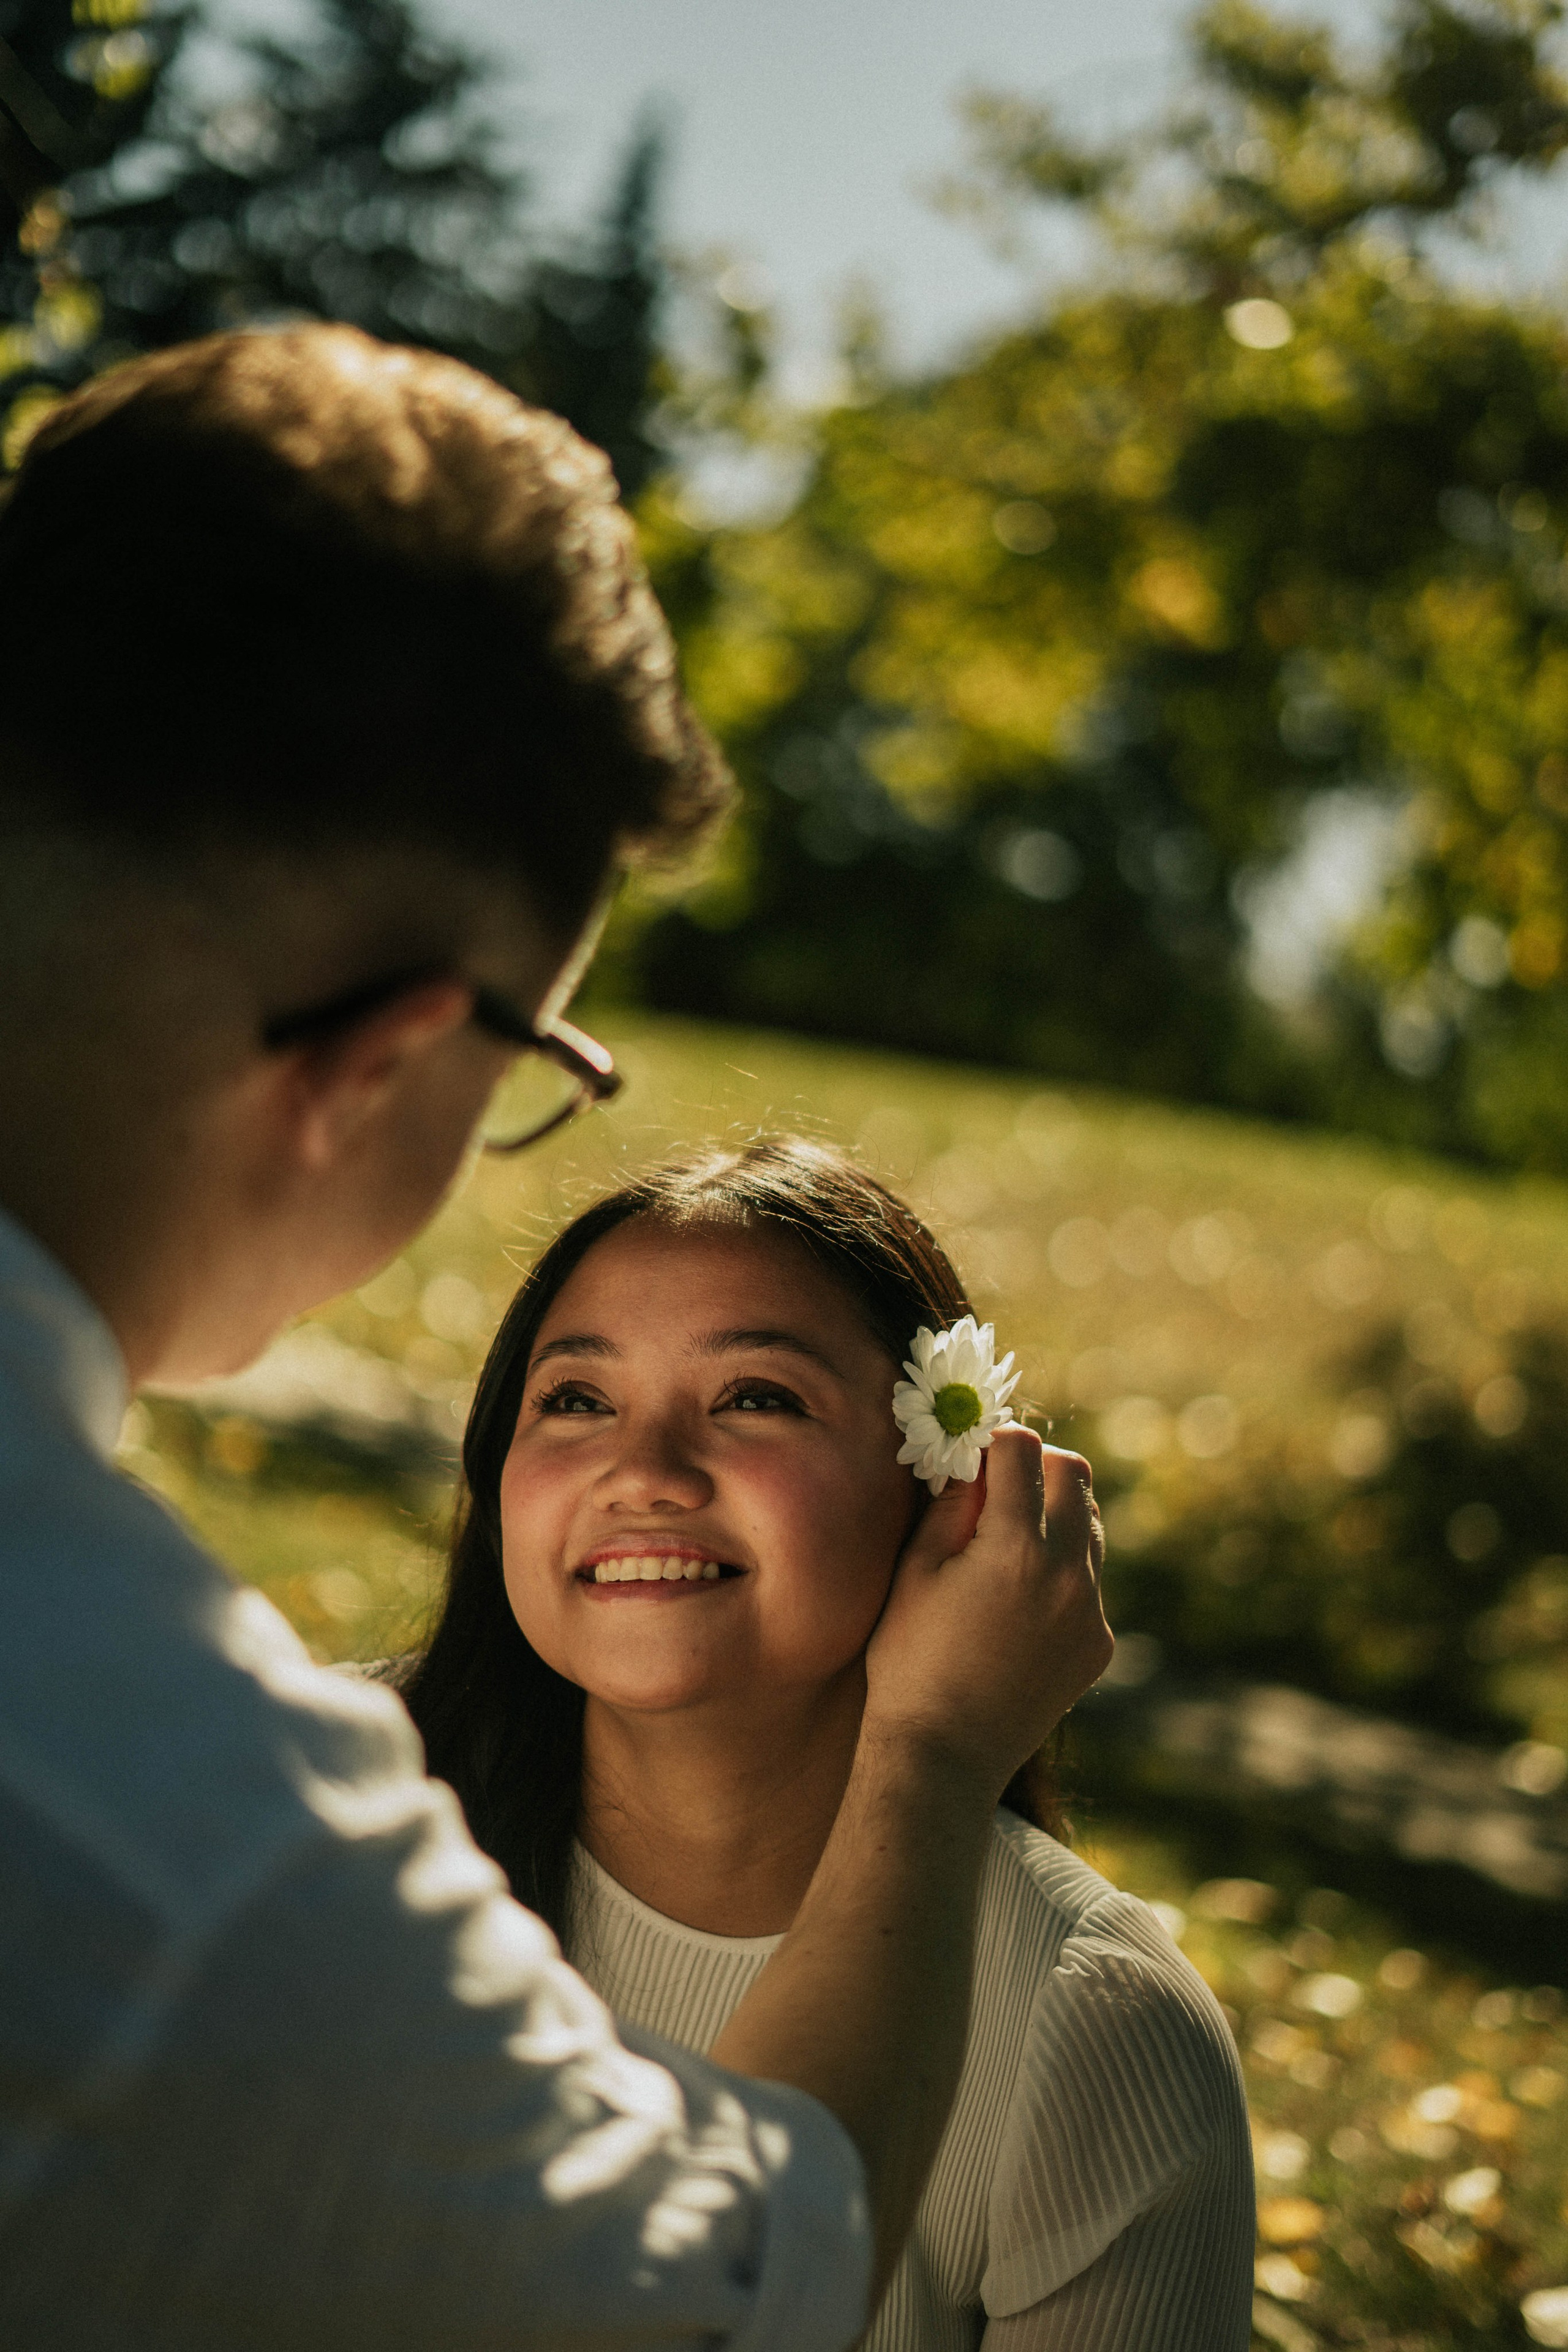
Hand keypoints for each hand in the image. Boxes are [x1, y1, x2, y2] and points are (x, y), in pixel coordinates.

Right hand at [863, 1427, 1111, 1798]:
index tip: (970, 1455)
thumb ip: (952, 1503)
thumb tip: (973, 1456)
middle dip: (1035, 1465)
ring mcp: (1091, 1611)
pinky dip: (1060, 1570)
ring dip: (1053, 1515)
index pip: (1023, 1448)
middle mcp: (1068, 1573)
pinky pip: (1089, 1580)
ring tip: (1005, 1545)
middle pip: (1075, 1473)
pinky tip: (1016, 1602)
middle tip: (995, 1488)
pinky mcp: (1097, 1643)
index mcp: (1017, 1548)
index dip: (991, 1441)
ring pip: (1090, 1525)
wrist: (944, 1756)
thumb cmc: (910, 1659)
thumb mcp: (917, 1571)